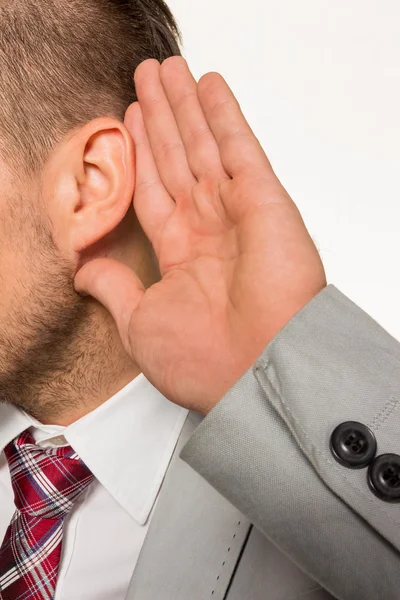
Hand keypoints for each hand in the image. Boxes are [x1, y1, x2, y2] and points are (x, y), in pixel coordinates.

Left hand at [74, 57, 326, 414]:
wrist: (258, 373)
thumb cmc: (204, 361)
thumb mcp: (139, 323)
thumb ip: (113, 287)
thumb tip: (83, 270)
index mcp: (181, 255)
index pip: (154, 190)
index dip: (141, 154)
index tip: (129, 120)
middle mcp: (208, 228)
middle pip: (176, 157)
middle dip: (161, 117)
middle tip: (148, 78)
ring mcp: (236, 211)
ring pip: (204, 143)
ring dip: (186, 105)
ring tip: (168, 70)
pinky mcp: (264, 199)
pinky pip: (240, 147)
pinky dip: (224, 115)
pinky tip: (208, 86)